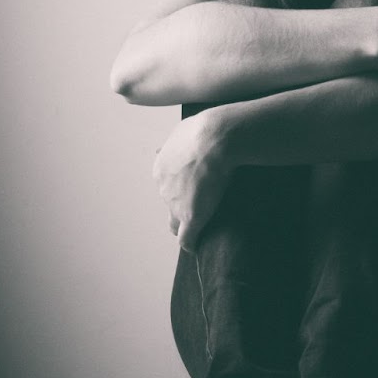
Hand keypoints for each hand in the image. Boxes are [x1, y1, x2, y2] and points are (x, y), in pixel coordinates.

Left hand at [153, 110, 234, 252]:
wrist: (215, 139)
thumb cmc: (206, 130)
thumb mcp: (185, 129)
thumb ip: (179, 140)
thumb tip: (175, 140)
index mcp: (161, 168)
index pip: (167, 187)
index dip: (181, 192)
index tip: (193, 193)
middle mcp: (164, 188)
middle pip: (170, 205)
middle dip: (181, 208)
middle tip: (200, 210)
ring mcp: (176, 204)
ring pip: (176, 223)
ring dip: (186, 226)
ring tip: (199, 230)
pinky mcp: (191, 216)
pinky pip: (187, 238)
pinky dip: (190, 244)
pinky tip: (196, 248)